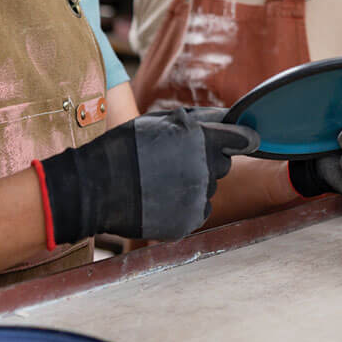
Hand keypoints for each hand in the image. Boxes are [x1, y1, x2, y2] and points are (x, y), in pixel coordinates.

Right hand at [39, 107, 257, 242]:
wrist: (95, 188)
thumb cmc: (124, 148)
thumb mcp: (159, 121)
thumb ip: (200, 120)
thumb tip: (230, 119)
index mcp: (200, 140)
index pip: (241, 139)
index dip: (243, 139)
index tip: (247, 141)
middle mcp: (204, 170)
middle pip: (222, 165)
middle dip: (207, 161)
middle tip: (175, 161)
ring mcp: (197, 199)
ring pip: (208, 189)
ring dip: (193, 184)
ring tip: (160, 181)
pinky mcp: (188, 223)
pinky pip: (197, 211)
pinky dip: (184, 206)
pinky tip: (160, 199)